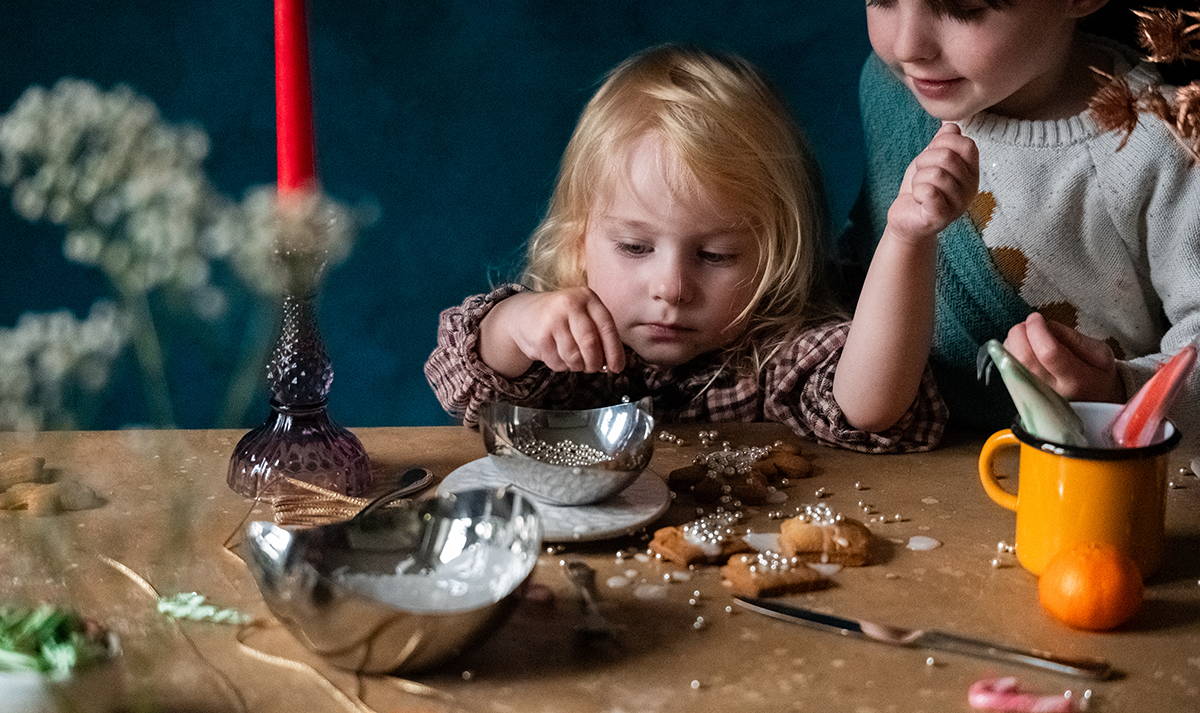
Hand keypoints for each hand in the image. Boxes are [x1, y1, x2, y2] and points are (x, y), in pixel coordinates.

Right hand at [482, 288, 625, 375]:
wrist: (525, 313)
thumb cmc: (563, 318)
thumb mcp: (583, 316)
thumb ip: (599, 335)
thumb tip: (612, 364)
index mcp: (587, 297)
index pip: (607, 327)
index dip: (614, 351)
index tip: (617, 368)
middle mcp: (569, 304)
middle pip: (590, 343)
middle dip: (595, 362)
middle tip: (594, 368)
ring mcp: (552, 320)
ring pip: (574, 357)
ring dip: (577, 366)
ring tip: (574, 361)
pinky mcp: (539, 337)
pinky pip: (558, 362)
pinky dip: (562, 366)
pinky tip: (558, 355)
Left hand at [885, 122, 979, 246]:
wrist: (906, 217)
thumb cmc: (921, 186)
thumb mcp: (931, 159)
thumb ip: (943, 142)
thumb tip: (951, 125)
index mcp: (972, 171)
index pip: (966, 144)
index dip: (942, 143)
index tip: (930, 156)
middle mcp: (971, 188)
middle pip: (947, 157)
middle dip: (924, 162)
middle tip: (921, 176)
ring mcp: (958, 205)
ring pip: (935, 174)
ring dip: (918, 179)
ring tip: (921, 190)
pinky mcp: (941, 217)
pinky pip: (928, 191)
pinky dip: (916, 192)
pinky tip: (919, 200)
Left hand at [1003, 312, 1123, 401]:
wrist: (1095, 404)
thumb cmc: (1097, 376)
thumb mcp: (1101, 354)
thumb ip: (1074, 338)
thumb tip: (1046, 326)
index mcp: (1077, 380)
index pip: (1049, 353)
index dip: (1037, 330)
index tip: (1037, 318)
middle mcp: (1052, 391)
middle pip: (1023, 358)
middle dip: (1019, 333)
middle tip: (1026, 324)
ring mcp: (1033, 396)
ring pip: (1009, 364)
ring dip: (1011, 343)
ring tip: (1025, 335)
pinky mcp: (1021, 396)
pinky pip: (1006, 371)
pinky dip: (1007, 354)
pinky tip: (1020, 349)